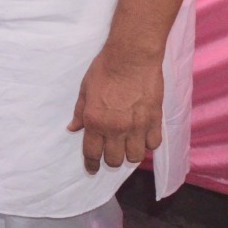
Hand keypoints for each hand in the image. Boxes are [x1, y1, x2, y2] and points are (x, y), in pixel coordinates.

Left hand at [67, 46, 164, 173]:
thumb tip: (73, 128)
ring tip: (128, 144)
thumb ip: (79, 112)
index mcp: (95, 121)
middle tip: (112, 152)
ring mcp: (137, 126)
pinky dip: (148, 143)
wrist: (131, 57)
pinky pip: (153, 144)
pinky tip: (144, 136)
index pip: (92, 153)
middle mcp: (115, 128)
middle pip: (115, 160)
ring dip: (130, 153)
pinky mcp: (155, 120)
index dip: (92, 165)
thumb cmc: (104, 69)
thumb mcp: (84, 89)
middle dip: (111, 159)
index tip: (92, 169)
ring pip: (135, 156)